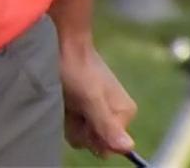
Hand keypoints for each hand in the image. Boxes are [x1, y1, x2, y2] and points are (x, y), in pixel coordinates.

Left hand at [60, 37, 137, 157]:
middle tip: (73, 105)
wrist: (61, 42)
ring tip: (67, 99)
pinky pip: (74, 122)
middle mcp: (115, 113)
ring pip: (81, 133)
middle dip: (79, 129)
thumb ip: (106, 123)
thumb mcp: (90, 98)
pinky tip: (63, 98)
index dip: (92, 138)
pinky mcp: (84, 104)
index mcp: (124, 113)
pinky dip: (65, 114)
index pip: (109, 148)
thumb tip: (128, 147)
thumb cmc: (76, 67)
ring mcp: (98, 109)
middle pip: (94, 142)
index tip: (83, 117)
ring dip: (69, 120)